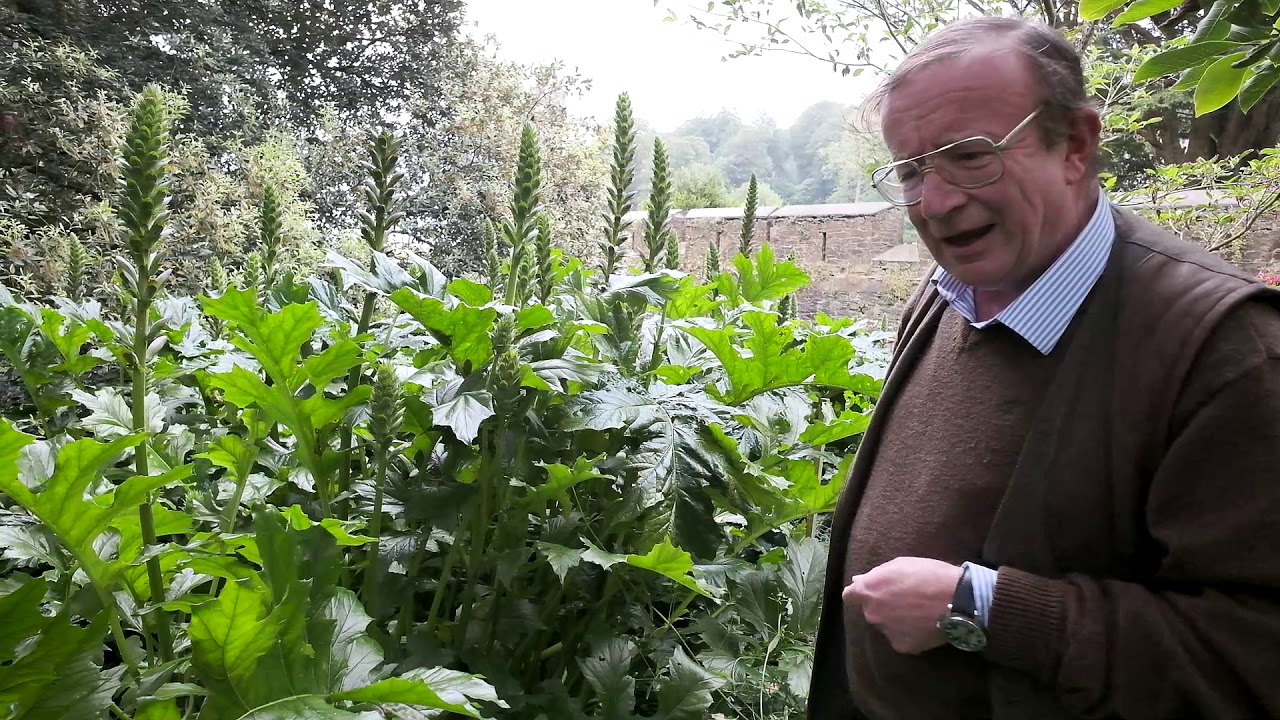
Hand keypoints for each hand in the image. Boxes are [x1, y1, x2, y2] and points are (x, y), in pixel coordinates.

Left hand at [843, 556, 963, 654]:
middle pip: (871, 611)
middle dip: (883, 606)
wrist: (958, 599)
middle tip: (905, 601)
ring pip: (887, 626)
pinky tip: (925, 626)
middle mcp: (872, 613)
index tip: (871, 593)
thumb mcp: (900, 564)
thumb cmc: (929, 574)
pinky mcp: (902, 646)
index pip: (849, 596)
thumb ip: (876, 575)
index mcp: (868, 590)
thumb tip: (858, 582)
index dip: (859, 594)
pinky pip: (901, 638)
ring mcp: (886, 631)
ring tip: (919, 613)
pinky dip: (910, 634)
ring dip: (896, 621)